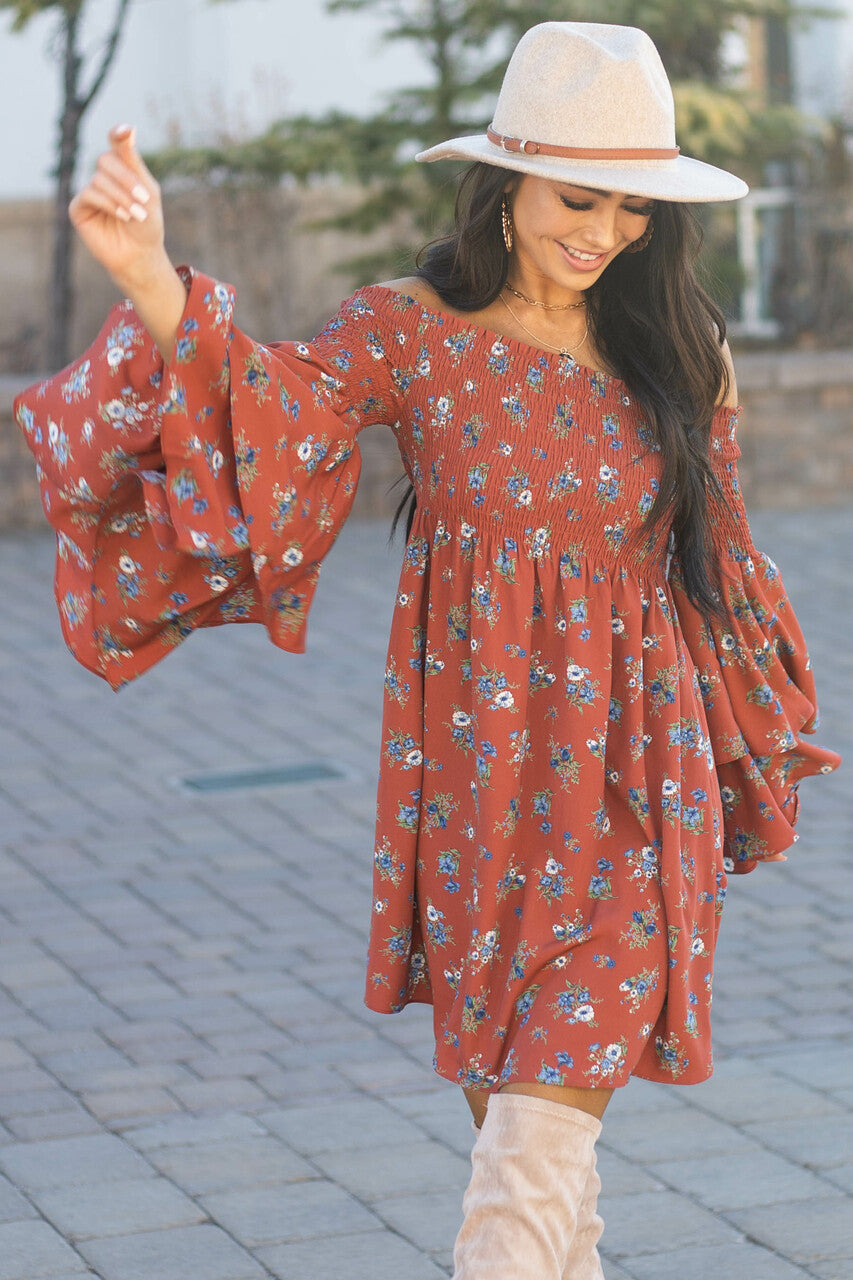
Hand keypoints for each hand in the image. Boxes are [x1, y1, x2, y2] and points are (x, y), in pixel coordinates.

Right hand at [69, 124, 166, 288]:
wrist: (140, 255)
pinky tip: (122, 215)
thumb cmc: (147, 225)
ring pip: (99, 179)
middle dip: (126, 179)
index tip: (125, 132)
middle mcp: (104, 177)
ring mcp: (90, 191)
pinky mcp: (78, 207)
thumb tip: (126, 129)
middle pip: (106, 159)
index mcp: (122, 169)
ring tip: (135, 215)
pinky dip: (108, 203)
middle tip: (143, 199)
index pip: (116, 143)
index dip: (119, 135)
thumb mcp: (147, 191)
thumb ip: (134, 162)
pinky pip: (88, 194)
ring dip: (121, 197)